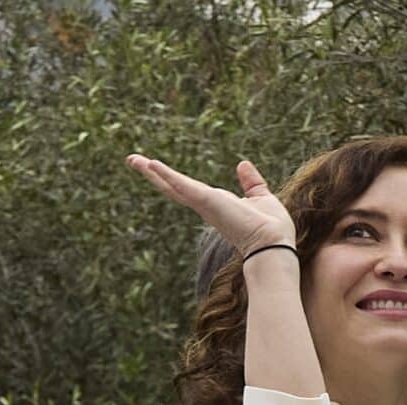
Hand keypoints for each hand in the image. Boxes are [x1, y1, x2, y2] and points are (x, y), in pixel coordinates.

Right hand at [125, 155, 295, 256]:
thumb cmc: (271, 227)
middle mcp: (206, 205)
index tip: (158, 169)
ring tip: (132, 159)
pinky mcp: (206, 201)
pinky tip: (151, 164)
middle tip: (133, 160)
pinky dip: (167, 175)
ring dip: (152, 171)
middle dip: (153, 174)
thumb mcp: (261, 197)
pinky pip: (182, 185)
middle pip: (173, 187)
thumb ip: (251, 182)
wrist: (273, 244)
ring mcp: (204, 203)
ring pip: (172, 185)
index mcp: (217, 204)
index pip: (190, 189)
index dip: (174, 179)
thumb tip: (242, 164)